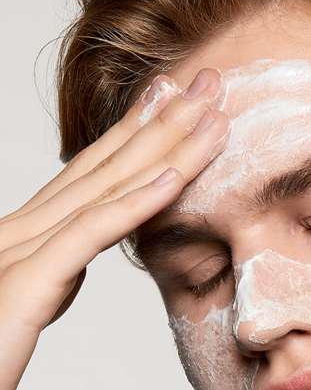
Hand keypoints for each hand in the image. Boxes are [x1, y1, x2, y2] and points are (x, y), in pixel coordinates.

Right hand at [0, 68, 228, 389]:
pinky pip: (88, 234)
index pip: (92, 173)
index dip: (138, 132)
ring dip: (165, 148)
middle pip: (106, 166)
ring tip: (212, 113)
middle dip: (164, 121)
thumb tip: (72, 270)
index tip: (176, 100)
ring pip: (107, 187)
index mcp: (25, 235)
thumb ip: (46, 280)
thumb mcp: (18, 306)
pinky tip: (173, 178)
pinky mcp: (23, 285)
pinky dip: (134, 205)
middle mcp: (22, 230)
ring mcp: (19, 251)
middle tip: (209, 82)